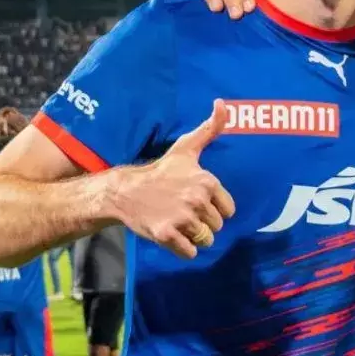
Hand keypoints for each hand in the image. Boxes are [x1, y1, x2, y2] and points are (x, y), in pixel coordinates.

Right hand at [110, 100, 236, 258]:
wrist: (126, 191)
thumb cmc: (161, 171)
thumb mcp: (187, 148)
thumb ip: (211, 129)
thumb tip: (223, 103)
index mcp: (207, 182)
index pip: (228, 210)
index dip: (214, 208)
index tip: (197, 201)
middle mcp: (196, 200)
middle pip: (216, 226)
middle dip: (202, 222)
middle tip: (182, 211)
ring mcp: (181, 218)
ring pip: (205, 240)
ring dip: (193, 236)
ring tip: (177, 221)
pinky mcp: (167, 235)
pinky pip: (190, 252)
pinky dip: (183, 249)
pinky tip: (171, 234)